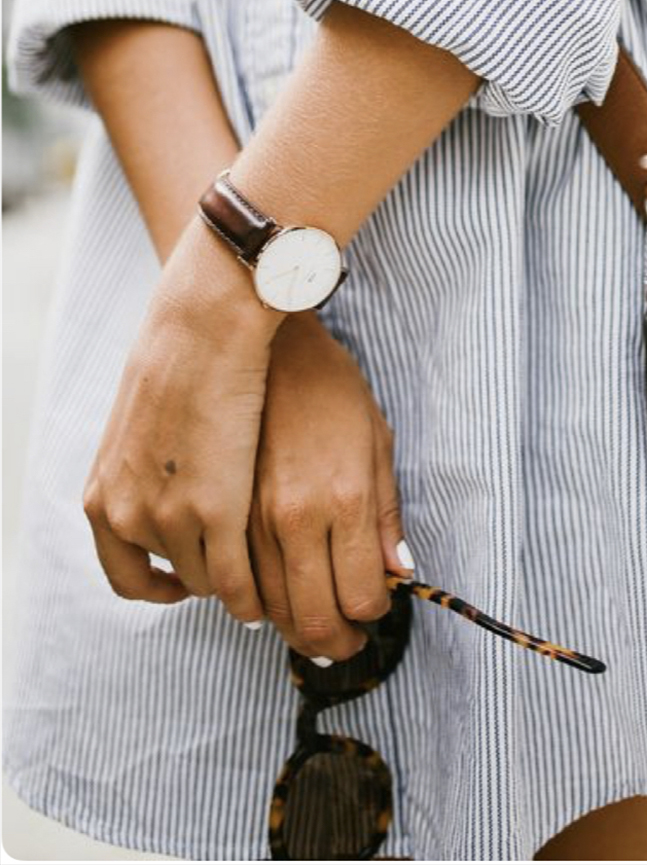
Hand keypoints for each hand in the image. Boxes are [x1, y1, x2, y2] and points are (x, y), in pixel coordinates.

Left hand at [83, 212, 279, 622]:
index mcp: (105, 497)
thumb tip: (160, 486)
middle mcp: (128, 516)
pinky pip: (234, 580)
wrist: (202, 327)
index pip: (124, 575)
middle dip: (203, 573)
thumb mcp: (137, 427)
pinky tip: (268, 588)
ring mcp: (169, 519)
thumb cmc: (179, 359)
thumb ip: (141, 469)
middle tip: (234, 567)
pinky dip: (251, 593)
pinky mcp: (215, 513)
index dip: (157, 586)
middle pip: (171, 575)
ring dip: (232, 581)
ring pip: (206, 580)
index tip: (184, 580)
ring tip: (260, 571)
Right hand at [249, 310, 412, 661]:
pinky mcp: (219, 513)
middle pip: (315, 619)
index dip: (374, 614)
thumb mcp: (376, 441)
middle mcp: (296, 518)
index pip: (362, 598)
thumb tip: (398, 572)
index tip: (376, 606)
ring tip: (317, 623)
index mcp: (345, 499)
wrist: (263, 347)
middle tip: (348, 641)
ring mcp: (251, 519)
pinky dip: (259, 601)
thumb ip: (385, 514)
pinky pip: (237, 583)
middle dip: (338, 642)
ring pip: (272, 610)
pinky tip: (276, 593)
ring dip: (298, 629)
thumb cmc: (330, 387)